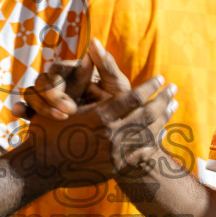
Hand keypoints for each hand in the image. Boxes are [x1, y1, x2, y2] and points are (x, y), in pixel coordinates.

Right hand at [22, 74, 174, 188]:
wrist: (41, 167)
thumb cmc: (47, 130)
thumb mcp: (61, 101)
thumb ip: (81, 76)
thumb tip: (91, 48)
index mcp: (99, 116)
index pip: (134, 97)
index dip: (150, 86)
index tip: (161, 79)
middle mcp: (110, 135)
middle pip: (147, 114)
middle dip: (163, 99)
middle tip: (174, 89)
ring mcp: (114, 154)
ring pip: (148, 134)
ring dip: (163, 119)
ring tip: (172, 107)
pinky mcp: (115, 169)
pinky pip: (142, 154)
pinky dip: (154, 142)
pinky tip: (160, 133)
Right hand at [23, 39, 133, 118]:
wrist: (117, 129)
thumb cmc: (119, 104)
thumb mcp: (118, 86)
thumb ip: (106, 64)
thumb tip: (94, 41)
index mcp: (73, 72)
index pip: (56, 70)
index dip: (58, 85)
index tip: (72, 106)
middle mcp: (59, 83)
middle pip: (41, 82)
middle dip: (51, 98)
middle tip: (69, 112)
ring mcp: (49, 98)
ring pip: (31, 94)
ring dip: (40, 106)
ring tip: (58, 119)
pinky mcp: (42, 114)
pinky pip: (26, 108)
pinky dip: (20, 109)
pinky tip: (21, 114)